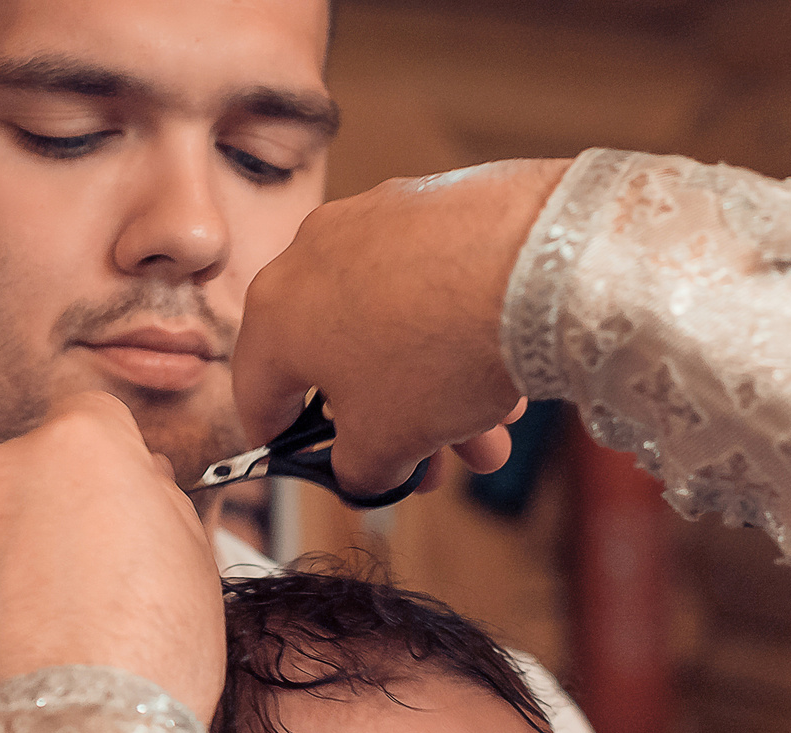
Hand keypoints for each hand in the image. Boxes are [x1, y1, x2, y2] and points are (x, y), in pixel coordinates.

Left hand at [0, 391, 223, 732]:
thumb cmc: (153, 658)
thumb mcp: (194, 560)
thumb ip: (156, 498)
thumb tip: (136, 478)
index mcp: (79, 446)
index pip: (90, 416)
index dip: (106, 463)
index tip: (114, 504)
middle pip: (26, 474)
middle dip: (48, 517)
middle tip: (83, 590)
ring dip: (1, 567)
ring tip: (40, 638)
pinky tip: (3, 662)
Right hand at [235, 158, 571, 494]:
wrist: (532, 262)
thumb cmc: (436, 351)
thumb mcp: (385, 443)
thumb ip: (359, 469)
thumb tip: (364, 473)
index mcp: (274, 315)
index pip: (258, 396)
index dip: (283, 446)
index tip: (307, 466)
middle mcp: (311, 255)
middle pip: (341, 364)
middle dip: (392, 429)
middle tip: (429, 470)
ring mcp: (373, 221)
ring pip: (394, 329)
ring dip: (438, 394)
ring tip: (489, 440)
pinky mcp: (433, 201)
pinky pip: (431, 285)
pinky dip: (457, 336)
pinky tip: (505, 379)